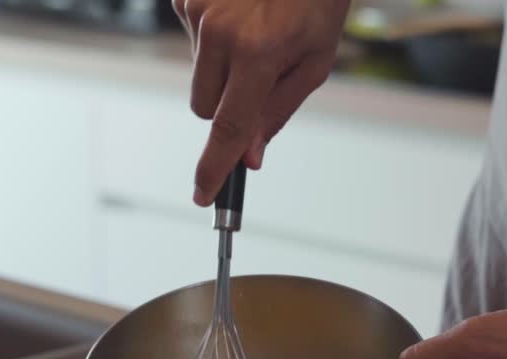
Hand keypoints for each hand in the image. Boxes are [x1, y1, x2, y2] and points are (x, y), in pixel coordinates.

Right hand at [173, 0, 349, 204]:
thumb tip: (251, 155)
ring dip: (222, 68)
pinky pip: (192, 39)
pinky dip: (214, 36)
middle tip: (262, 71)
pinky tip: (240, 10)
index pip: (230, 127)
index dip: (215, 165)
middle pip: (204, 107)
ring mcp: (196, 9)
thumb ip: (278, 111)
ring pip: (198, 75)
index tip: (204, 193)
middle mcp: (220, 32)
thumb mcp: (314, 59)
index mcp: (258, 52)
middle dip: (228, 104)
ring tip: (256, 29)